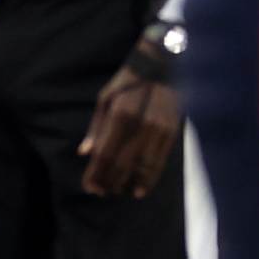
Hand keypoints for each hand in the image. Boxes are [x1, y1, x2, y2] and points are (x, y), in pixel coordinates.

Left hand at [79, 41, 181, 197]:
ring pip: (143, 165)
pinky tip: (141, 188)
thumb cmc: (129, 81)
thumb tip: (85, 153)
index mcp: (120, 113)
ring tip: (121, 192)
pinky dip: (150, 177)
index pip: (106, 152)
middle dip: (110, 179)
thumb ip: (97, 127)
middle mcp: (141, 124)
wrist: (164, 65)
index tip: (90, 187)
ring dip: (130, 182)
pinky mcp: (172, 132)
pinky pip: (160, 161)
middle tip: (101, 193)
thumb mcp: (106, 97)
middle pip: (123, 161)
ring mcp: (159, 129)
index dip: (97, 172)